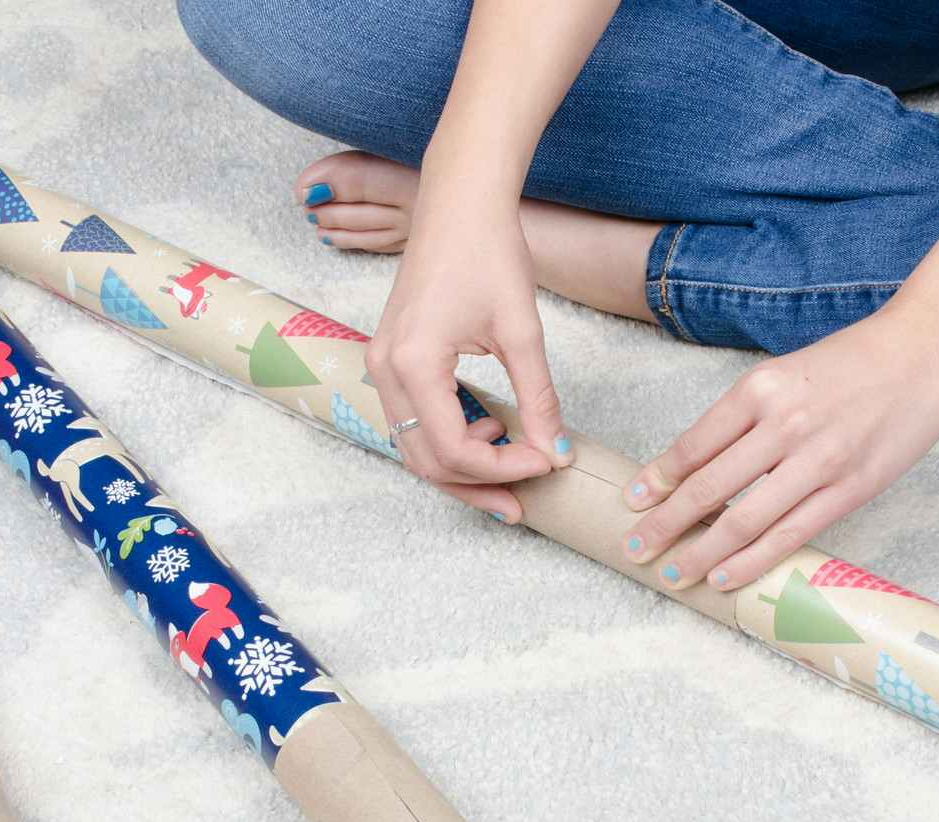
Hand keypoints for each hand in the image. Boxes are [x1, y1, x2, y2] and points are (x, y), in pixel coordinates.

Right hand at [367, 177, 565, 521]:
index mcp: (415, 364)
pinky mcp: (390, 359)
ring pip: (414, 446)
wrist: (459, 203)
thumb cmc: (489, 252)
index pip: (454, 449)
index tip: (545, 461)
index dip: (503, 468)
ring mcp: (382, 366)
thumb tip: (556, 451)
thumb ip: (539, 398)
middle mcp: (386, 371)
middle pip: (425, 460)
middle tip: (523, 501)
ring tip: (512, 458)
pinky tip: (490, 425)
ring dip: (462, 464)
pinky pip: (413, 419)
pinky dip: (449, 435)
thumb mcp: (522, 331)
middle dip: (477, 484)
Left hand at [621, 309, 938, 590]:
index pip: (692, 446)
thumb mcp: (779, 376)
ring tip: (672, 572)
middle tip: (634, 547)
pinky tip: (724, 575)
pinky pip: (790, 534)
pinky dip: (752, 560)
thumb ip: (738, 420)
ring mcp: (819, 460)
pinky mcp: (851, 489)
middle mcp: (783, 425)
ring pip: (744, 520)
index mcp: (757, 391)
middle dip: (663, 525)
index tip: (631, 503)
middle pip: (707, 488)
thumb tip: (689, 469)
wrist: (922, 354)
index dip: (655, 481)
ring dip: (700, 553)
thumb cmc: (845, 366)